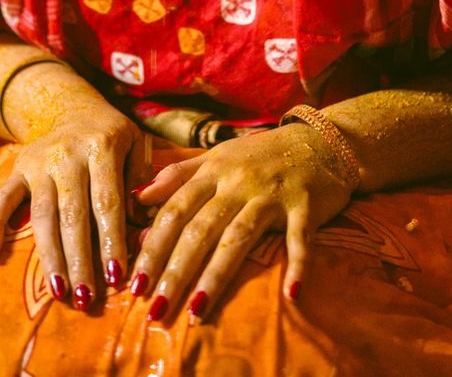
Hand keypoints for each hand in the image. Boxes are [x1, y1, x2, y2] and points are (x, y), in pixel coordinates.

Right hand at [0, 94, 147, 305]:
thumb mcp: (136, 144)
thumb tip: (141, 220)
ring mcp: (39, 162)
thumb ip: (142, 178)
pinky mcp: (18, 168)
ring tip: (59, 292)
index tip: (116, 277)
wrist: (73, 108)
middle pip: (73, 215)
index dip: (111, 240)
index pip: (107, 201)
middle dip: (80, 260)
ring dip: (51, 256)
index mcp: (101, 146)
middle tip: (85, 298)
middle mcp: (67, 153)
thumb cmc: (112, 135)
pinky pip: (4, 198)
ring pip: (43, 215)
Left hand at [129, 123, 353, 320]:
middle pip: (200, 229)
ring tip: (195, 312)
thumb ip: (178, 176)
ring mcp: (272, 195)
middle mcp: (238, 183)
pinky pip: (300, 238)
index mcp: (213, 171)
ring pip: (239, 237)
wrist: (318, 139)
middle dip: (175, 271)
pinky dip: (298, 265)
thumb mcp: (217, 156)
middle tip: (155, 309)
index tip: (133, 283)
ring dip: (216, 275)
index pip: (175, 210)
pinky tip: (291, 295)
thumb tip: (138, 198)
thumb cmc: (260, 154)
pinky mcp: (305, 206)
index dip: (153, 246)